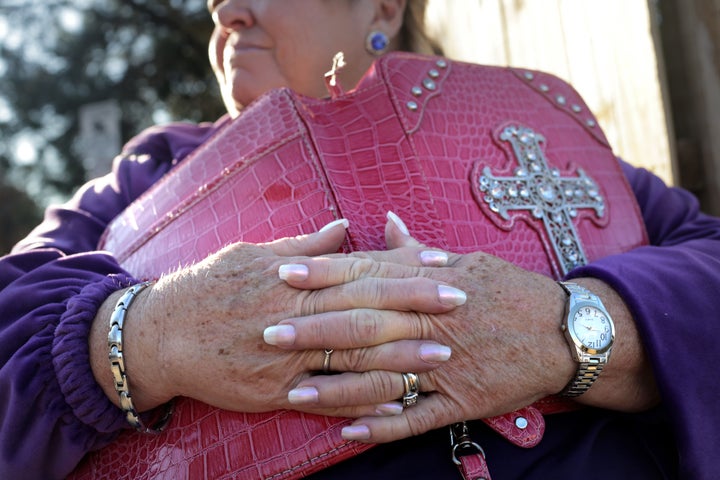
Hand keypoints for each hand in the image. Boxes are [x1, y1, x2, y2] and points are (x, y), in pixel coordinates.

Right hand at [90, 218, 463, 414]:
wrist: (159, 335)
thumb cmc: (208, 287)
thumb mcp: (251, 253)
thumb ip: (303, 244)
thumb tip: (344, 225)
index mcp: (292, 278)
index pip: (360, 271)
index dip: (404, 269)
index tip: (442, 264)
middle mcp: (294, 315)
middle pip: (366, 310)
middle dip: (416, 307)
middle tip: (461, 303)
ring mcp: (287, 358)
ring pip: (353, 357)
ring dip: (401, 356)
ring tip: (444, 354)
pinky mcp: (275, 392)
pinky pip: (326, 399)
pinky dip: (362, 401)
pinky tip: (397, 401)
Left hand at [266, 213, 657, 441]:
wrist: (563, 330)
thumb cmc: (508, 291)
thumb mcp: (465, 260)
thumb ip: (418, 249)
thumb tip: (386, 221)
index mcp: (429, 284)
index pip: (367, 275)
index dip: (323, 274)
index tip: (283, 273)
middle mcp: (430, 322)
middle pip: (363, 325)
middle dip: (313, 329)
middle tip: (266, 331)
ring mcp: (444, 365)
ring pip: (382, 377)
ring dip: (336, 386)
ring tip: (293, 393)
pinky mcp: (460, 400)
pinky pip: (416, 418)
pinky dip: (383, 426)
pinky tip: (348, 432)